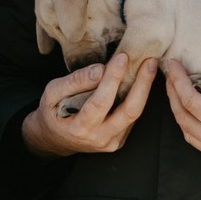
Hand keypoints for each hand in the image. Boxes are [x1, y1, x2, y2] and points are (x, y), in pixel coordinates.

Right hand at [22, 52, 158, 157]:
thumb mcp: (51, 94)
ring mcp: (112, 142)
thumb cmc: (52, 113)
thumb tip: (99, 69)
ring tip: (149, 66)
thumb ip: (73, 82)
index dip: (113, 78)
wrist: (55, 139)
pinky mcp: (119, 140)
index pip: (101, 102)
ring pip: (135, 114)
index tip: (122, 57)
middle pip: (129, 111)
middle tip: (149, 61)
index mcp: (80, 128)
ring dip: (144, 89)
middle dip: (142, 84)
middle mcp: (99, 138)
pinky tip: (140, 80)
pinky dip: (137, 97)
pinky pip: (132, 118)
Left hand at [164, 61, 200, 185]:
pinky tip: (189, 112)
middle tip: (169, 72)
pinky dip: (186, 123)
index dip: (179, 81)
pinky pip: (195, 141)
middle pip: (182, 116)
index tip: (173, 64)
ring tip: (175, 88)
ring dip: (176, 108)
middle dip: (172, 92)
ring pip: (185, 130)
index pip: (192, 103)